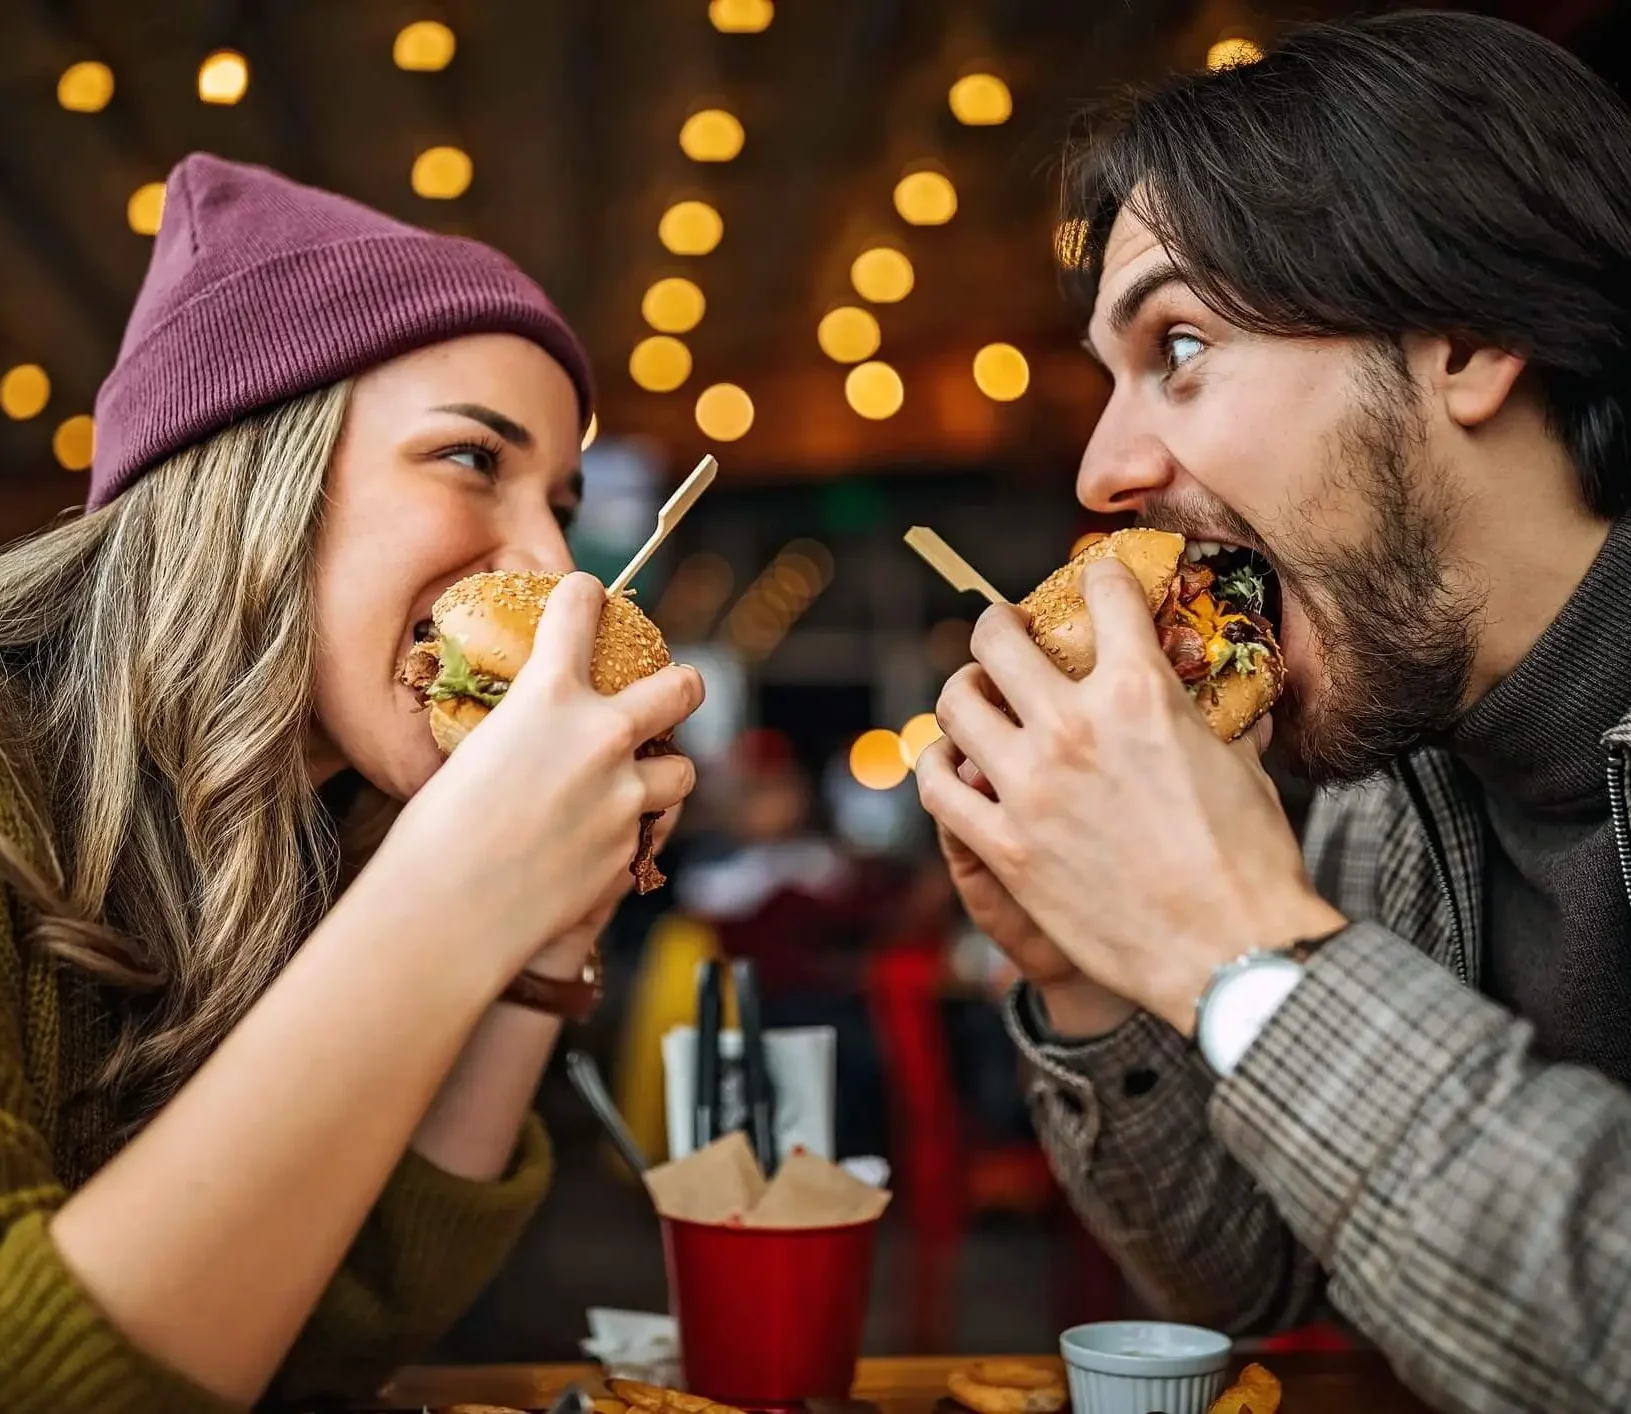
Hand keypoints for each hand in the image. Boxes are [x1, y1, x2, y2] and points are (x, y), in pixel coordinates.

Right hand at [382, 573, 703, 985]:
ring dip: (664, 774)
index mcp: (548, 696)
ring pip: (682, 772)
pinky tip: (603, 845)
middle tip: (680, 686)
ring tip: (643, 783)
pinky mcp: (630, 851)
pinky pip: (650, 832)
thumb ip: (521, 735)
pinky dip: (633, 833)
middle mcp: (600, 736)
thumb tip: (532, 738)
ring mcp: (625, 796)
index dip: (585, 598)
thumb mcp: (474, 755)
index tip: (590, 595)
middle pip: (678, 689)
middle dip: (683, 685)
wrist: (447, 914)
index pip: (578, 614)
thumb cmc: (433, 834)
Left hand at [918, 558, 1342, 1036]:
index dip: (1098, 576)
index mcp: (1140, 691)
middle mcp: (1073, 725)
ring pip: (956, 703)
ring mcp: (1031, 785)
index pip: (1102, 594)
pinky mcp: (1005, 846)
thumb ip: (1211, 717)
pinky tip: (950, 764)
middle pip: (997, 638)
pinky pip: (938, 788)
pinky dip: (937, 767)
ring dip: (963, 690)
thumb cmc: (1249, 862)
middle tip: (1005, 630)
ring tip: (974, 694)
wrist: (1230, 952)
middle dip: (1000, 623)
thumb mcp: (1240, 763)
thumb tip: (1222, 693)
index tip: (1092, 581)